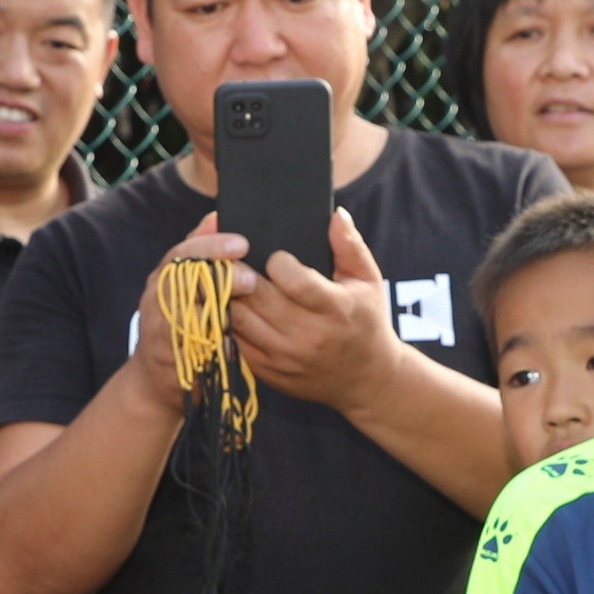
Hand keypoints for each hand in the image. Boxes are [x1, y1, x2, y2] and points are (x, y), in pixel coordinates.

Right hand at [114, 220, 237, 423]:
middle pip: (184, 280)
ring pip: (186, 315)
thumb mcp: (185, 284)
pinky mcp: (171, 361)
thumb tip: (216, 216)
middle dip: (218, 276)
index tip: (242, 243)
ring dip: (217, 311)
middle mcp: (158, 300)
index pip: (184, 252)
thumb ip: (200, 252)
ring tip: (241, 309)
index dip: (212, 246)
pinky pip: (193, 350)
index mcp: (165, 276)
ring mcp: (161, 331)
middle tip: (250, 277)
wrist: (155, 380)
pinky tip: (233, 342)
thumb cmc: (180, 323)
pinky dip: (213, 346)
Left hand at [229, 206, 400, 409]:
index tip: (276, 256)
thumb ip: (350, 246)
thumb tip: (336, 214)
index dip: (278, 263)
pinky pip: (235, 343)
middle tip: (233, 257)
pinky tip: (228, 305)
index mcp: (336, 310)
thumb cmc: (366, 322)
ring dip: (227, 296)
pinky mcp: (269, 373)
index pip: (295, 282)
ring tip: (224, 278)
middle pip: (258, 299)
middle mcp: (309, 337)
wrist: (366, 380)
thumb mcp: (368, 281)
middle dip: (240, 273)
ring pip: (238, 321)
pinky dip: (226, 322)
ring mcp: (286, 358)